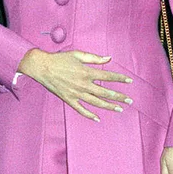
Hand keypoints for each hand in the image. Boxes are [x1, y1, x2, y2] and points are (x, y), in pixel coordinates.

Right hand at [18, 49, 132, 120]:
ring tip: (119, 109)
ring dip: (109, 107)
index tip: (130, 81)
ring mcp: (76, 94)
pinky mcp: (69, 99)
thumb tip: (109, 58)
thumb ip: (94, 58)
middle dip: (119, 96)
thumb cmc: (60, 59)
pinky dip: (89, 115)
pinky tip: (98, 119)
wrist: (42, 67)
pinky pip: (81, 110)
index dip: (120, 79)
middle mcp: (83, 85)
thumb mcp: (78, 54)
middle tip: (130, 100)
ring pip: (96, 102)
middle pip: (105, 92)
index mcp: (87, 72)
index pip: (108, 76)